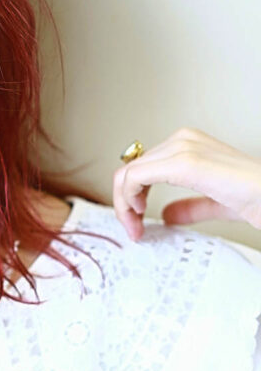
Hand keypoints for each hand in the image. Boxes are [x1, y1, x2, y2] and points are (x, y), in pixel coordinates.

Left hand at [112, 127, 260, 240]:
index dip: (130, 196)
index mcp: (189, 145)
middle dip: (124, 203)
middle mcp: (182, 140)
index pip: (141, 167)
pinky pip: (136, 177)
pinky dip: (128, 199)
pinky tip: (139, 215)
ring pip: (128, 173)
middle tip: (133, 229)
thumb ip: (191, 206)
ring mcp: (182, 147)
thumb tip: (168, 214)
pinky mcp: (183, 161)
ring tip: (136, 226)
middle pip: (130, 169)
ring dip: (124, 205)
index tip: (137, 222)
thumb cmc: (258, 197)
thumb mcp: (216, 203)